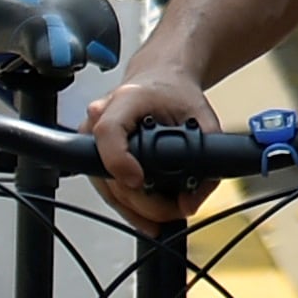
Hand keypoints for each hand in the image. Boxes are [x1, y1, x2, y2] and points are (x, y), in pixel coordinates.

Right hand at [88, 71, 220, 231]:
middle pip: (109, 173)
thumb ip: (206, 152)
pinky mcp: (93, 152)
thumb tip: (191, 200)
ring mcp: (91, 136)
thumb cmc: (175, 92)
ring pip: (105, 185)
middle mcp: (100, 117)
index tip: (140, 182)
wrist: (161, 79)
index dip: (120, 161)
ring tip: (163, 219)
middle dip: (141, 202)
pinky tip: (146, 215)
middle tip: (172, 213)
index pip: (109, 133)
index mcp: (126, 100)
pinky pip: (106, 184)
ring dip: (134, 209)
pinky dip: (127, 203)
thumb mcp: (201, 113)